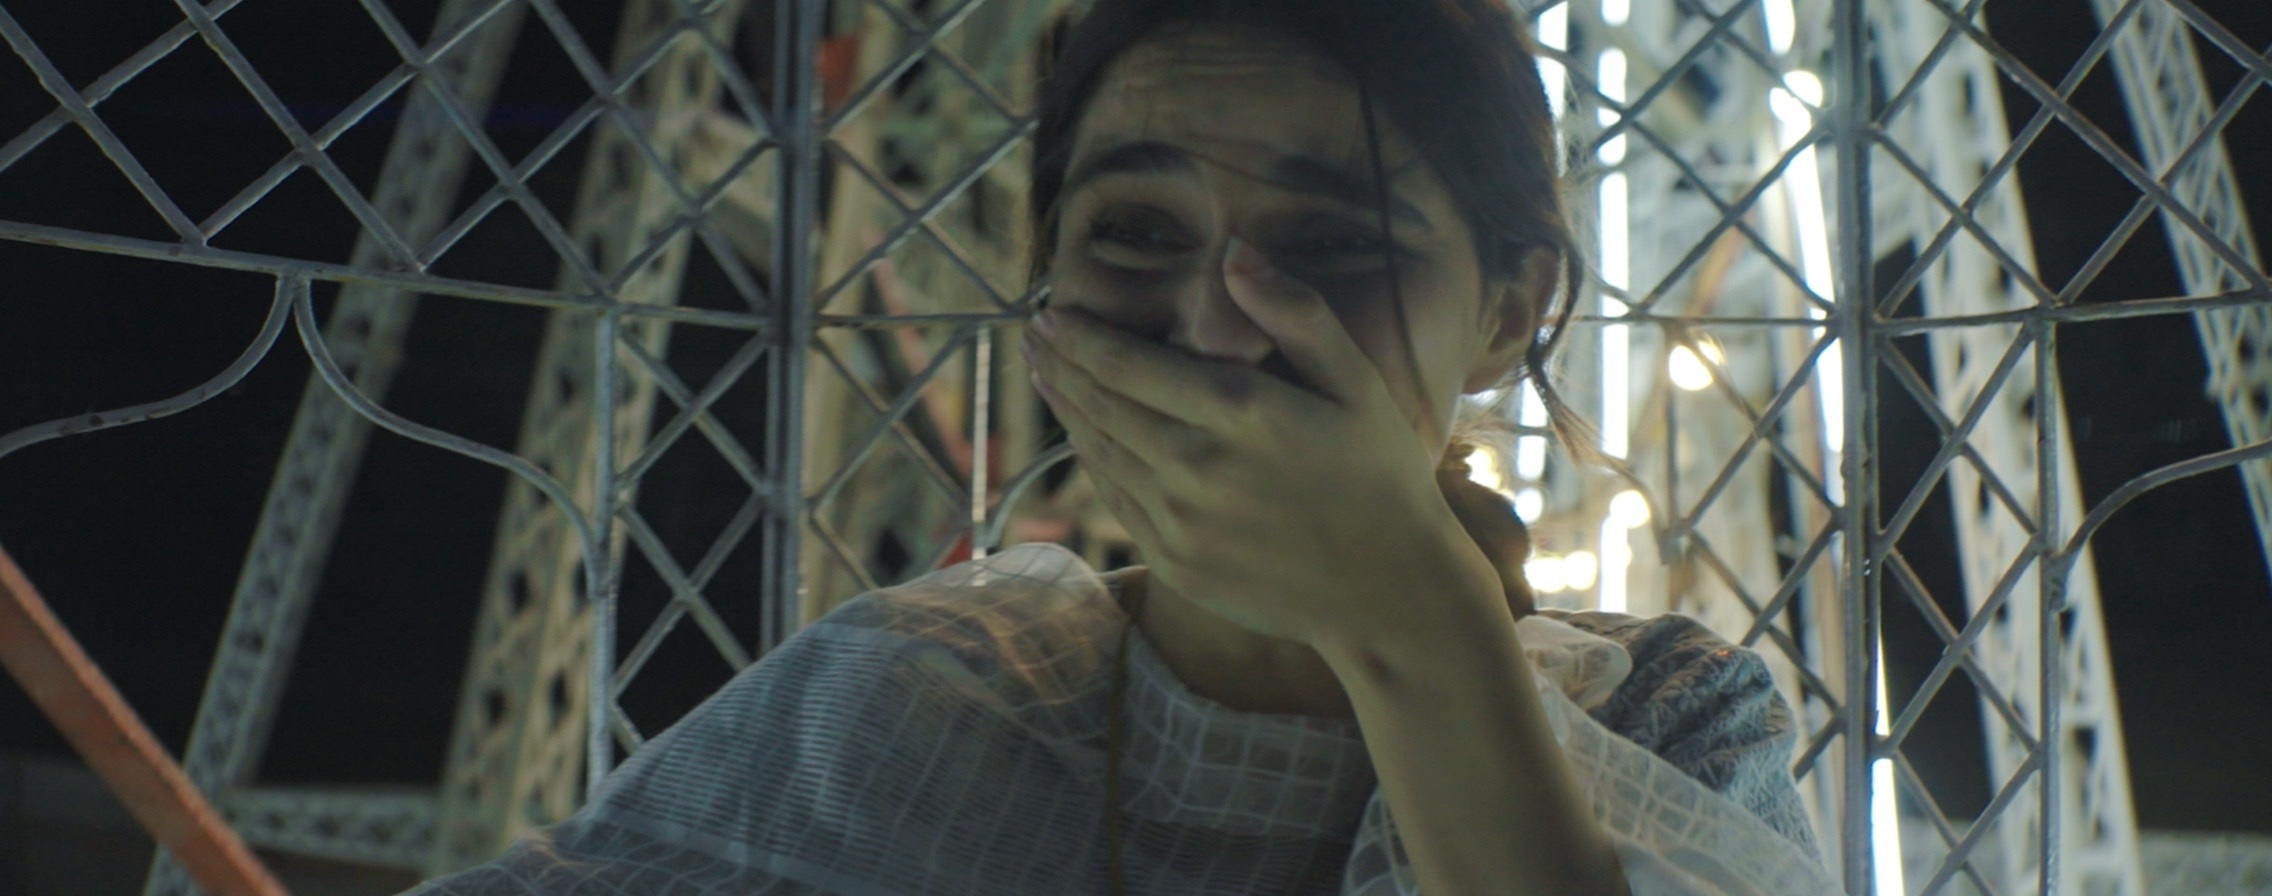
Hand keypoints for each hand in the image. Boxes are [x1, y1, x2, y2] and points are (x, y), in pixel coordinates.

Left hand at [1022, 239, 1501, 649]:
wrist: (1387, 589)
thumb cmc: (1379, 474)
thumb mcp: (1356, 382)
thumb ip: (1296, 312)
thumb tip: (1233, 251)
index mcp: (1239, 413)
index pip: (1129, 364)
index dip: (1082, 336)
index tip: (1052, 312)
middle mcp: (1196, 468)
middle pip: (1103, 405)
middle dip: (1061, 365)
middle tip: (1033, 334)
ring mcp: (1179, 523)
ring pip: (1101, 453)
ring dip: (1067, 411)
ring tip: (1046, 375)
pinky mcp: (1175, 564)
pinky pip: (1117, 502)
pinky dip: (1094, 464)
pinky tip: (1087, 438)